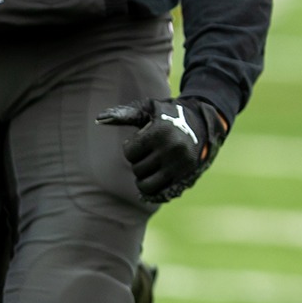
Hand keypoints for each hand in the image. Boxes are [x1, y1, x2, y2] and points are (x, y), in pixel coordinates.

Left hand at [96, 96, 226, 202]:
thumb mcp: (149, 110)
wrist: (202, 123)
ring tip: (150, 165)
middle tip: (148, 152)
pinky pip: (160, 193)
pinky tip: (156, 176)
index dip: (131, 147)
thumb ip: (124, 115)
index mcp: (161, 132)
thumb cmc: (168, 115)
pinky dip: (153, 188)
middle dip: (138, 161)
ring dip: (144, 177)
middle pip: (137, 169)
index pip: (129, 152)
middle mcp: (171, 150)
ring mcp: (180, 166)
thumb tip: (99, 119)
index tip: (141, 140)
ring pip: (146, 185)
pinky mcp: (186, 178)